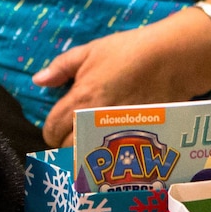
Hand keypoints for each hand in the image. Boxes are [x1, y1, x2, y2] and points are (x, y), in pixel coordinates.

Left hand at [33, 9, 210, 146]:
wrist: (171, 58)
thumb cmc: (129, 51)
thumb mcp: (91, 51)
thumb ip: (61, 67)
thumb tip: (38, 80)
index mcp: (80, 100)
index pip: (52, 130)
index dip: (50, 132)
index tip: (56, 130)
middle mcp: (95, 121)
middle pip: (69, 150)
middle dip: (66, 148)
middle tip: (71, 140)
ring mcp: (117, 134)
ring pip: (94, 159)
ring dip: (88, 157)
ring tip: (90, 149)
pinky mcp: (138, 140)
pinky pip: (118, 159)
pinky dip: (113, 160)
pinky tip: (114, 154)